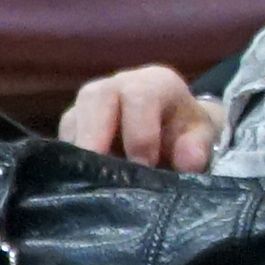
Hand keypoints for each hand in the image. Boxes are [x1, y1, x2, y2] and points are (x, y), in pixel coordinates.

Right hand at [58, 66, 226, 171]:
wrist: (171, 130)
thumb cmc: (185, 131)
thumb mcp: (201, 136)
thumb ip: (198, 147)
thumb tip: (188, 162)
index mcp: (153, 82)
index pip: (140, 97)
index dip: (140, 133)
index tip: (144, 167)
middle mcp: (115, 86)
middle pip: (95, 98)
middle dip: (96, 136)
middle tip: (101, 172)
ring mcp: (88, 104)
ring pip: (73, 119)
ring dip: (79, 151)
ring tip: (89, 181)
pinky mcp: (72, 125)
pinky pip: (62, 139)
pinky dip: (70, 161)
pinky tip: (81, 182)